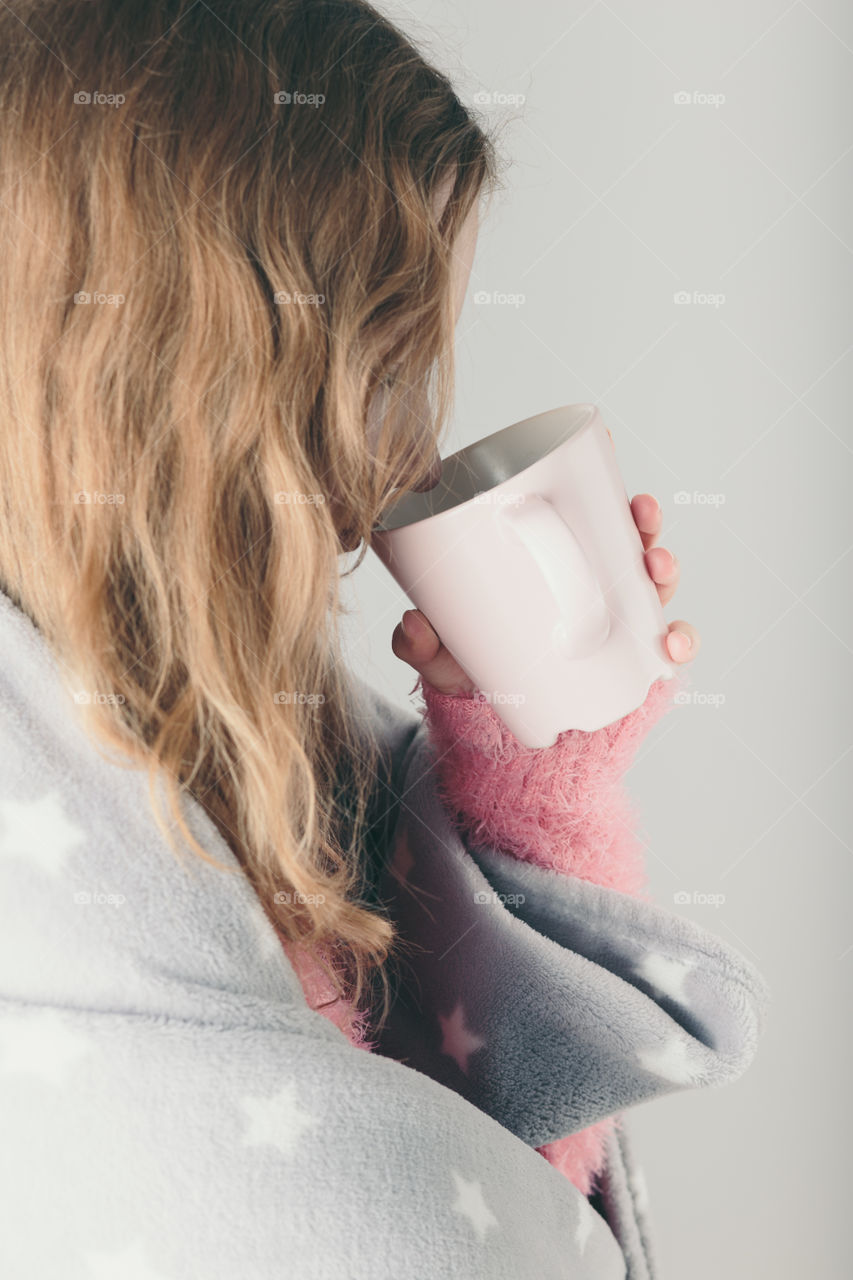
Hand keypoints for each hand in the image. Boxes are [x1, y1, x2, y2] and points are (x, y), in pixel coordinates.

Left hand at [391, 474, 699, 697]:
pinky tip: (673, 641)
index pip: (583, 508)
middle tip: (639, 513)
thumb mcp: (442, 651)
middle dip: (644, 519)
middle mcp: (594, 581)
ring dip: (666, 567)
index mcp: (554, 558)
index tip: (605, 448)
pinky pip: (669, 645)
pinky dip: (681, 639)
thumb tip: (412, 625)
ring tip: (656, 568)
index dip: (599, 474)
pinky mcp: (637, 661)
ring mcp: (620, 619)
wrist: (502, 730)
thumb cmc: (475, 668)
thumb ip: (419, 641)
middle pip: (630, 537)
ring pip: (656, 581)